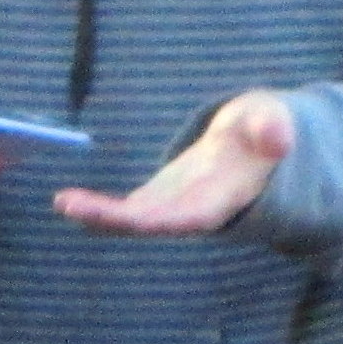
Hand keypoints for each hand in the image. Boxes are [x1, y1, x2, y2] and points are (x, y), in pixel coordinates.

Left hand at [54, 89, 293, 234]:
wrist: (255, 146)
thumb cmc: (262, 128)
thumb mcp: (271, 120)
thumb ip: (272, 129)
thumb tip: (278, 138)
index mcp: (223, 196)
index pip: (193, 215)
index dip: (165, 218)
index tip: (133, 216)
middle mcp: (195, 210)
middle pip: (153, 222)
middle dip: (114, 218)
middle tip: (72, 206)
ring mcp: (173, 207)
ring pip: (133, 220)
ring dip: (98, 215)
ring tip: (63, 202)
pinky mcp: (158, 199)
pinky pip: (125, 210)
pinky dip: (98, 209)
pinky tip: (67, 201)